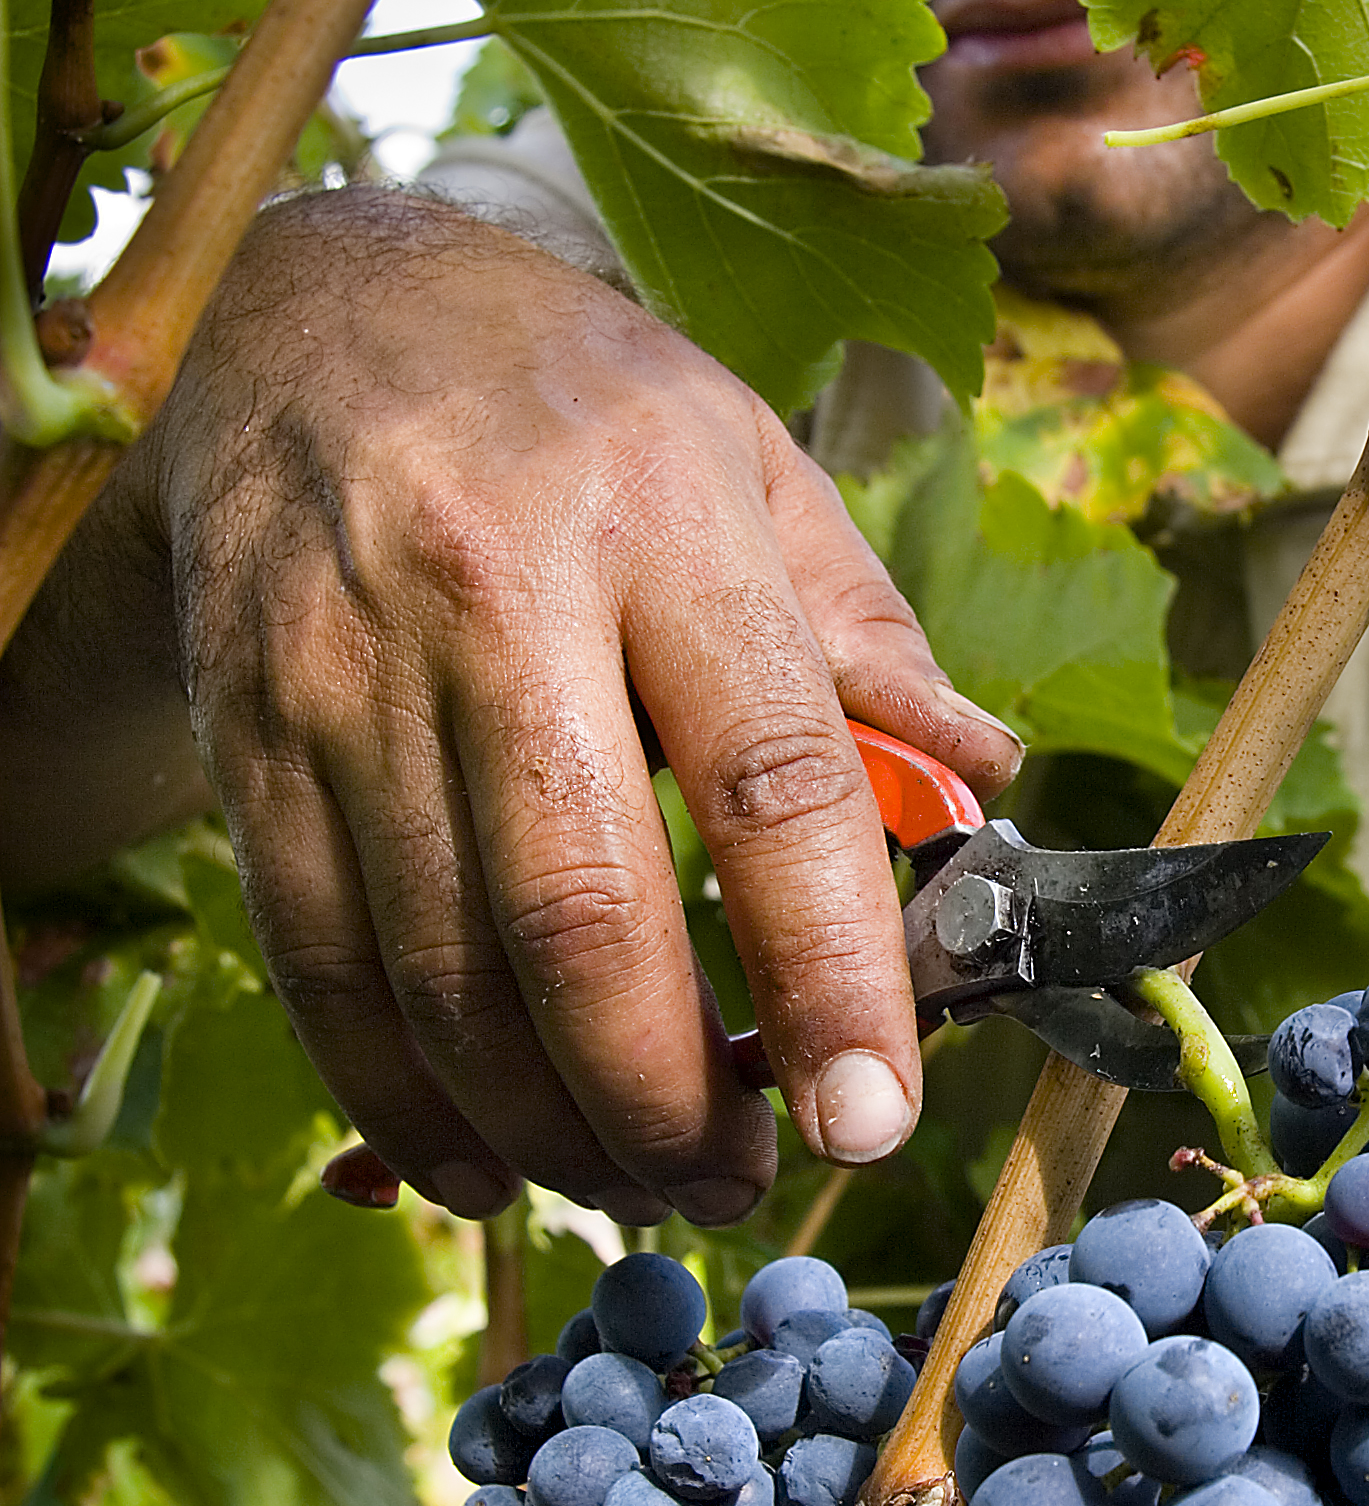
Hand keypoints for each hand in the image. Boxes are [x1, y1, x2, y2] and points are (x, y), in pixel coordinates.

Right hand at [137, 189, 1019, 1220]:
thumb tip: (984, 786)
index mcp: (663, 519)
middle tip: (737, 1185)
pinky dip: (402, 1102)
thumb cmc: (572, 405)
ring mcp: (348, 676)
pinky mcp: (247, 740)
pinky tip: (484, 1165)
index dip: (832, 973)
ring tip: (638, 1184)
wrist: (306, 320)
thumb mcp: (751, 459)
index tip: (875, 1117)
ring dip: (549, 1129)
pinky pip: (321, 968)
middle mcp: (493, 596)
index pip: (770, 781)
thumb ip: (866, 635)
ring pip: (445, 973)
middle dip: (668, 1101)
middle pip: (582, 917)